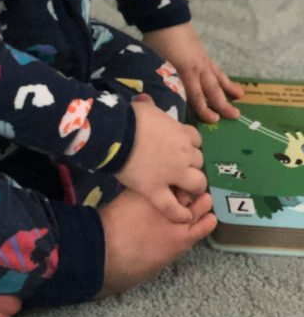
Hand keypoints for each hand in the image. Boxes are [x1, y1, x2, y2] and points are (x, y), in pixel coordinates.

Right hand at [115, 97, 206, 221]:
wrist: (117, 133)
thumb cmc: (131, 117)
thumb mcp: (144, 107)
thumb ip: (150, 106)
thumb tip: (146, 99)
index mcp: (181, 133)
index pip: (196, 141)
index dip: (189, 146)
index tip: (180, 148)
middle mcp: (183, 154)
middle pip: (199, 162)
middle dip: (191, 165)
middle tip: (178, 168)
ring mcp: (173, 174)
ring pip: (196, 184)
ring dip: (192, 186)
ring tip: (183, 189)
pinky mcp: (157, 190)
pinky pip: (173, 207)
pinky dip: (180, 213)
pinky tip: (183, 216)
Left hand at [143, 23, 243, 122]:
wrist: (167, 19)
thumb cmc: (157, 42)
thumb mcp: (156, 63)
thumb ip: (163, 80)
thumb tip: (162, 97)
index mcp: (185, 72)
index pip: (197, 96)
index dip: (204, 109)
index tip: (214, 120)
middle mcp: (198, 68)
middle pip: (212, 89)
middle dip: (223, 104)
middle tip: (236, 116)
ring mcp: (203, 60)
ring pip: (218, 77)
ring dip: (229, 88)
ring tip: (240, 96)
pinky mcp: (204, 53)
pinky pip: (216, 68)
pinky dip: (223, 76)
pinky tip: (227, 81)